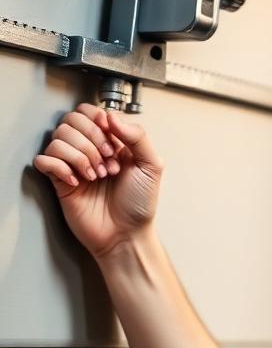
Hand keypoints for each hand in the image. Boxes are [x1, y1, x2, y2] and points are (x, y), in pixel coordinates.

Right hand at [32, 102, 163, 260]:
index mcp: (112, 142)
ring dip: (79, 156)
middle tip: (107, 163)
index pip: (91, 112)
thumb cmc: (139, 204)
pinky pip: (44, 160)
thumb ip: (138, 137)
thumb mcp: (151, 166)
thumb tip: (111, 116)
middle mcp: (91, 149)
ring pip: (57, 138)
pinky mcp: (60, 181)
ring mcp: (73, 164)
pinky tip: (76, 181)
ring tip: (96, 175)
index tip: (113, 142)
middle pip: (71, 121)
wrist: (126, 234)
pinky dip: (59, 167)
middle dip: (91, 140)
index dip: (99, 123)